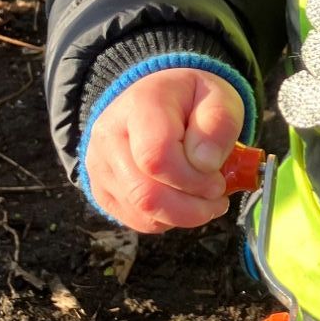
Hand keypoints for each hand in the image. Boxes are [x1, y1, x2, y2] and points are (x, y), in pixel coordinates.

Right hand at [83, 67, 245, 232]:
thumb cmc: (193, 101)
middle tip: (216, 196)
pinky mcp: (101, 191)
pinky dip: (168, 220)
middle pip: (146, 194)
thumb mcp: (219, 98)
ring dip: (183, 216)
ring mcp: (100, 166)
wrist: (157, 101)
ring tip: (203, 197)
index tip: (219, 179)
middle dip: (192, 207)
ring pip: (142, 213)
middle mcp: (109, 136)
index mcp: (139, 105)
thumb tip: (205, 164)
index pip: (157, 157)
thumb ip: (219, 124)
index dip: (194, 179)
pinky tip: (182, 199)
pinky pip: (137, 222)